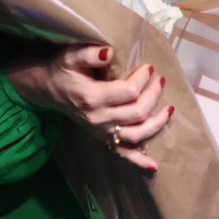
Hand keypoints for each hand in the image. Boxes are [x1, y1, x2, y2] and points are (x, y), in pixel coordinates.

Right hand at [8, 44, 170, 172]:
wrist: (49, 89)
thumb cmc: (63, 70)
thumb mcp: (71, 56)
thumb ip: (89, 54)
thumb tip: (109, 53)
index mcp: (92, 98)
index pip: (129, 92)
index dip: (143, 79)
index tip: (149, 68)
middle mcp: (98, 118)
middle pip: (137, 112)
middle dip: (154, 95)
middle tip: (160, 80)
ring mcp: (101, 132)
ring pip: (137, 134)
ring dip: (157, 123)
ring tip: (170, 109)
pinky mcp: (102, 138)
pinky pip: (123, 153)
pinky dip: (139, 160)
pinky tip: (154, 166)